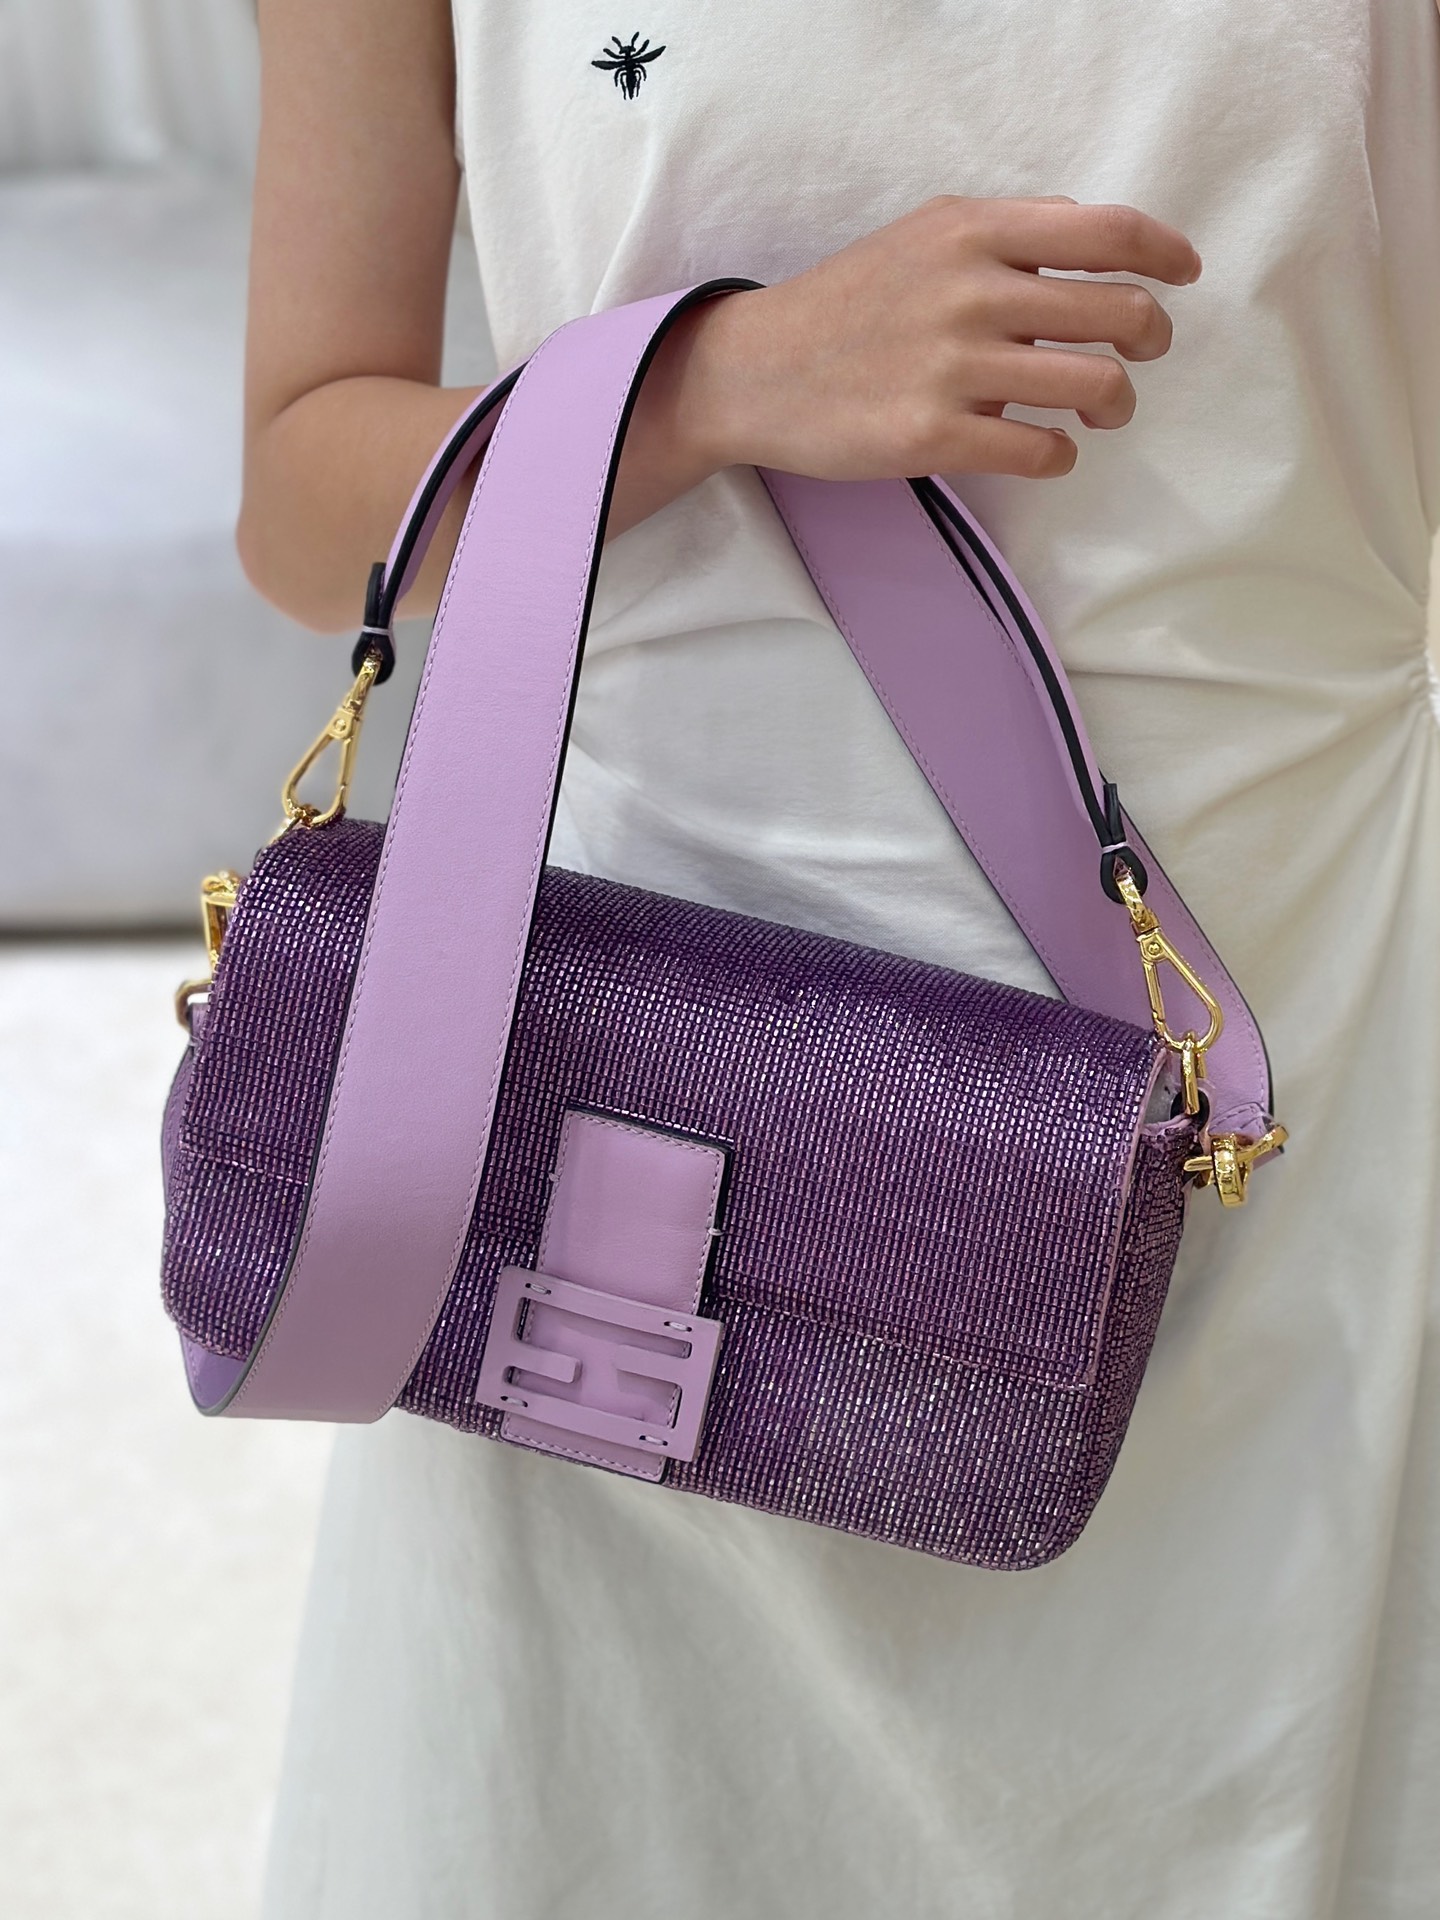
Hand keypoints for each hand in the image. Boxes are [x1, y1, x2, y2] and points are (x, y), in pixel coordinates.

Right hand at [628, 195, 1200, 514]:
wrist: (755, 371)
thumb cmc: (846, 307)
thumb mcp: (922, 239)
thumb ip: (1005, 239)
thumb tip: (1093, 251)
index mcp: (973, 231)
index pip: (1109, 232)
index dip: (1164, 255)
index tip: (1182, 276)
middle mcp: (971, 291)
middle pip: (1120, 313)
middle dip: (1148, 340)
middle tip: (1138, 357)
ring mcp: (953, 367)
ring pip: (1094, 387)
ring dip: (1113, 405)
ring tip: (1097, 413)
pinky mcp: (933, 437)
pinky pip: (1041, 452)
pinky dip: (1059, 456)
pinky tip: (1044, 451)